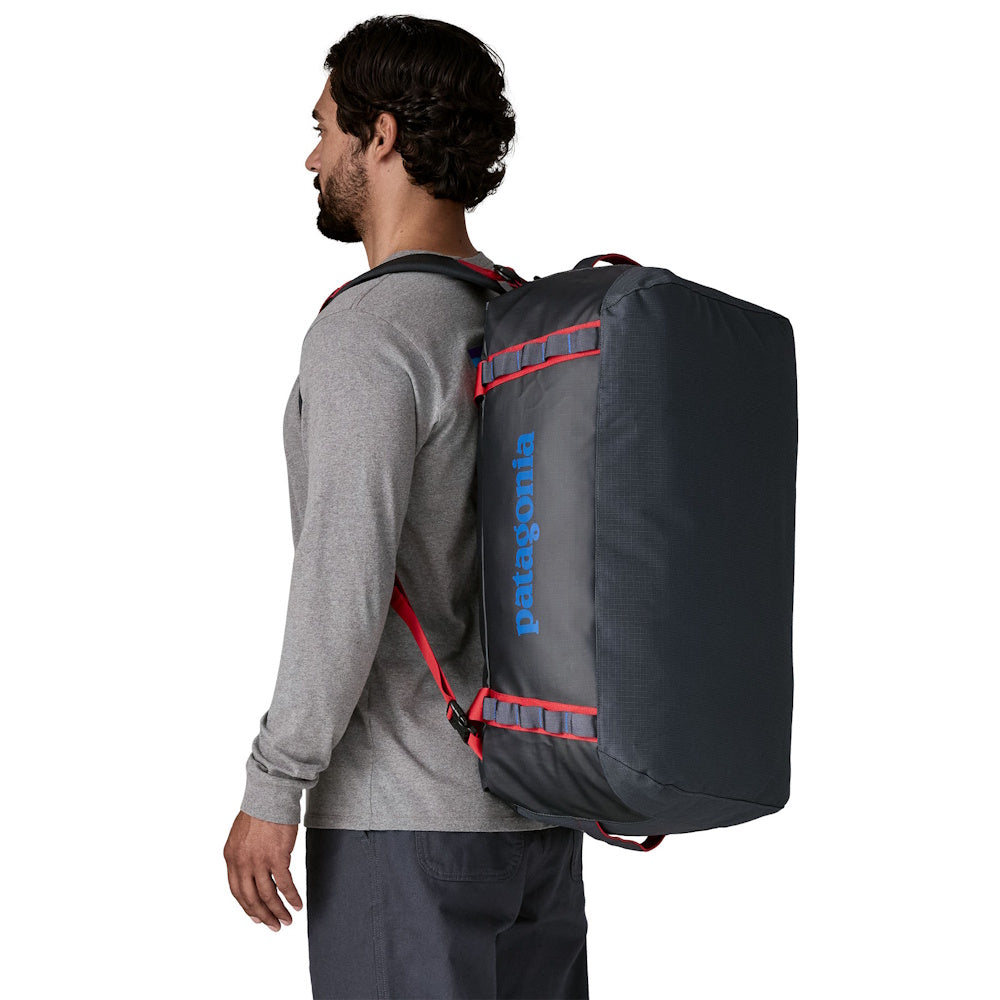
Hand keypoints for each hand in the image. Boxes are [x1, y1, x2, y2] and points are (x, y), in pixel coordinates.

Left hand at [224, 810, 302, 930]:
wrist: (270, 796)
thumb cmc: (259, 812)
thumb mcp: (241, 836)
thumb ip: (243, 856)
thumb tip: (252, 872)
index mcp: (231, 858)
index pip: (237, 891)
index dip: (247, 907)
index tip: (257, 917)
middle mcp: (242, 863)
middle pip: (251, 898)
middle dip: (263, 915)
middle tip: (273, 926)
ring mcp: (259, 861)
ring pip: (267, 895)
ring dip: (278, 911)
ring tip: (287, 920)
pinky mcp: (277, 857)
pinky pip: (284, 884)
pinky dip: (291, 897)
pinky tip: (297, 904)